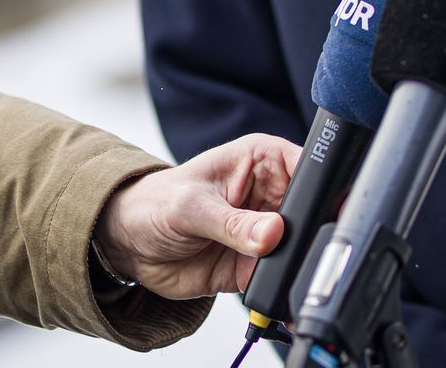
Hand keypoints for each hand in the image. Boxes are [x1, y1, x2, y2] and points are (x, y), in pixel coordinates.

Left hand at [93, 132, 303, 299]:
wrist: (127, 245)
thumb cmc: (155, 204)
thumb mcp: (191, 207)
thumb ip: (233, 222)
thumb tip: (273, 233)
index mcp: (262, 160)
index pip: (306, 167)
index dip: (318, 185)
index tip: (316, 208)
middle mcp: (270, 194)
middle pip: (311, 210)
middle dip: (306, 228)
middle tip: (285, 242)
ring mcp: (265, 231)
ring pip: (298, 246)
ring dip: (291, 259)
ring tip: (267, 263)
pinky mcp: (255, 264)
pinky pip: (277, 276)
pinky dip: (276, 284)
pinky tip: (265, 284)